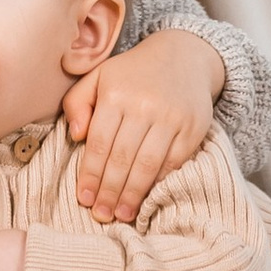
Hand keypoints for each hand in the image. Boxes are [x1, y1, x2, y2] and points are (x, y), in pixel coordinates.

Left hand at [66, 24, 224, 221]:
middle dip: (109, 191)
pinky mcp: (193, 127)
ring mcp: (171, 117)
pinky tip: (147, 197)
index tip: (83, 198)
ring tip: (121, 214)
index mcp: (115, 93)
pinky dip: (159, 182)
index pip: (99, 144)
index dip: (90, 175)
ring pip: (148, 165)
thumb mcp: (99, 77)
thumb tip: (77, 136)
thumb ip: (77, 102)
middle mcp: (143, 105)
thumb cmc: (132, 73)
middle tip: (101, 214)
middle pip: (122, 159)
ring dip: (133, 194)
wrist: (183, 55)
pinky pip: (173, 162)